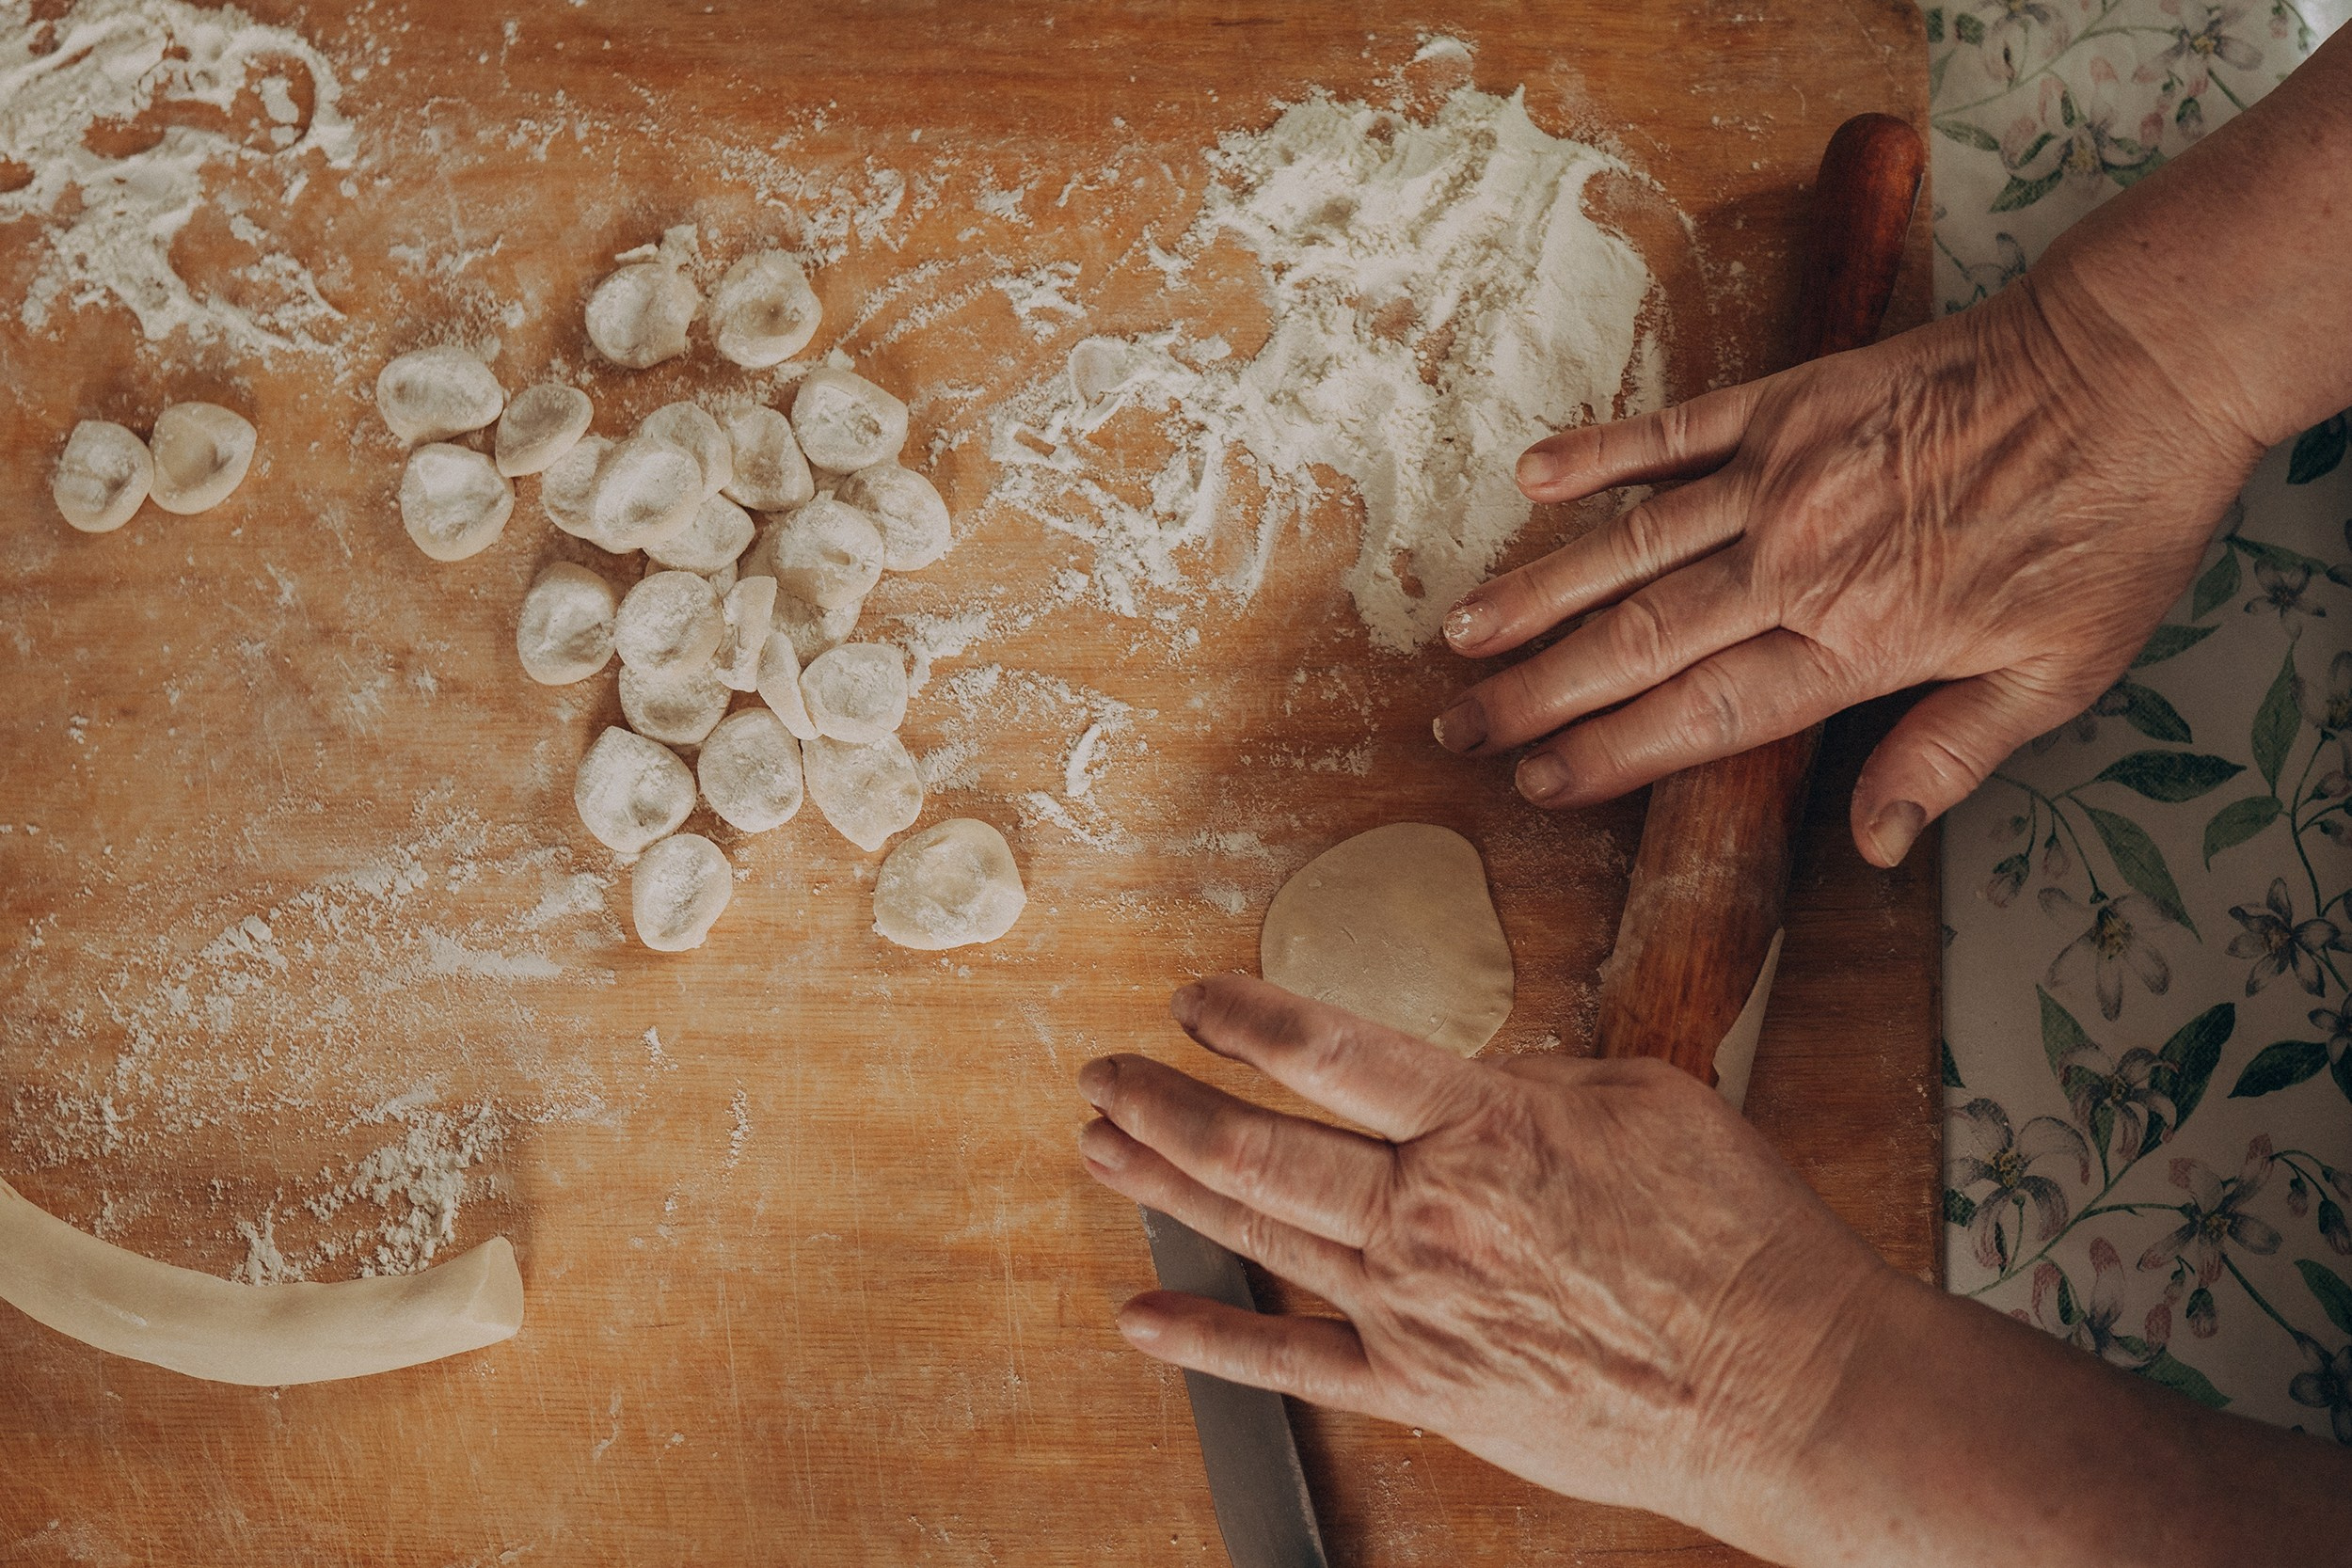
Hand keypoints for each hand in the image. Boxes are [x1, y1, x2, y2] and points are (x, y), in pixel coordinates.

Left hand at [1075, 974, 1892, 1549]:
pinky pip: (1295, 1364)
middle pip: (1257, 1148)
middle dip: (1163, 1102)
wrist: (1789, 1386)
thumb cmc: (1739, 1239)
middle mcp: (1427, 1215)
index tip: (1195, 998)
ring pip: (1258, 1235)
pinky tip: (1143, 1315)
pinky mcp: (1427, 1390)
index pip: (1327, 1051)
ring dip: (1164, 1185)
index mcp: (1483, 1125)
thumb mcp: (1647, 1097)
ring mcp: (1415, 1310)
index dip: (1244, 1016)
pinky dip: (1210, 1340)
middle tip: (1104, 1072)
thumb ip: (1538, 1080)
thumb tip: (1473, 1080)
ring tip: (1097, 1146)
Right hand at [1428, 272, 2261, 867]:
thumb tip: (1875, 845)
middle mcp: (1800, 562)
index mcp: (1860, 640)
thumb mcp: (2057, 670)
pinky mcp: (1789, 400)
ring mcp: (1785, 474)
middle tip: (1460, 729)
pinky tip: (1533, 477)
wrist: (2136, 365)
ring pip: (1632, 547)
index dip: (1610, 754)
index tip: (1537, 783)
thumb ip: (1949, 756)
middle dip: (1538, 693)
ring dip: (1540, 593)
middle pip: (1640, 641)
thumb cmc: (2109, 523)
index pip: (1703, 714)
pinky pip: (1672, 430)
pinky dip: (1601, 452)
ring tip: (1461, 633)